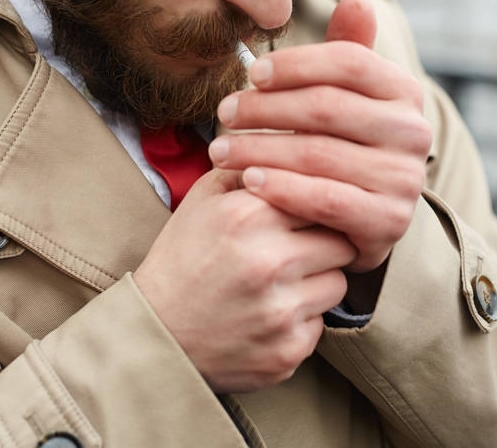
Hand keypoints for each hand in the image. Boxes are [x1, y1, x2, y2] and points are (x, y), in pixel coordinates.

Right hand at [133, 169, 357, 392]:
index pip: (323, 196)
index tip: (306, 214)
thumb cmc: (183, 258)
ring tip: (281, 282)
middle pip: (342, 241)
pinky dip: (302, 319)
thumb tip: (301, 145)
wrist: (154, 333)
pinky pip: (322, 324)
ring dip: (318, 281)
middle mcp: (269, 261)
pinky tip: (269, 314)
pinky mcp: (288, 350)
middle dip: (325, 243)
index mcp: (249, 215)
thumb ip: (252, 167)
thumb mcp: (204, 199)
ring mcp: (280, 310)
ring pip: (338, 284)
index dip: (316, 205)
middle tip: (297, 249)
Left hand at [210, 0, 431, 272]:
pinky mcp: (388, 222)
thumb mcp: (348, 97)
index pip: (347, 62)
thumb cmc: (345, 146)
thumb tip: (357, 2)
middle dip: (265, 108)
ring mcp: (404, 179)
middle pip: (326, 107)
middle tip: (223, 113)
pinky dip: (281, 188)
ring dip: (259, 149)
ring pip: (317, 154)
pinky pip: (325, 199)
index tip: (251, 74)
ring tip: (220, 150)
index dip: (294, 64)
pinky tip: (248, 181)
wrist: (366, 220)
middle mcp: (413, 133)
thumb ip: (347, 52)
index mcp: (404, 92)